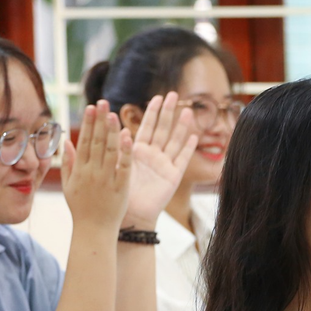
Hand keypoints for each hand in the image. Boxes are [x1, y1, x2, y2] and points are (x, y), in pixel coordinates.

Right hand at [60, 102, 131, 230]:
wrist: (93, 231)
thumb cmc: (81, 208)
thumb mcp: (69, 185)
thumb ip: (68, 162)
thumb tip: (67, 141)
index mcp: (80, 170)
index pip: (84, 141)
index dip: (88, 123)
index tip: (91, 106)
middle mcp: (92, 172)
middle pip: (96, 142)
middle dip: (99, 121)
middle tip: (103, 102)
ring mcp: (106, 179)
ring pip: (109, 151)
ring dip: (111, 131)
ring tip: (113, 113)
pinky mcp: (120, 188)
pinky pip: (124, 167)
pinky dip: (126, 152)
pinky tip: (128, 136)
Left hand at [122, 92, 198, 228]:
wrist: (130, 215)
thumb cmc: (119, 192)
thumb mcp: (116, 166)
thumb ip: (120, 148)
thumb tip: (119, 129)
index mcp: (137, 151)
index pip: (146, 127)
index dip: (151, 112)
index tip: (156, 97)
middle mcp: (153, 155)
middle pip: (162, 129)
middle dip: (167, 112)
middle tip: (173, 95)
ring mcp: (164, 165)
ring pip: (175, 141)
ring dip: (182, 126)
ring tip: (187, 110)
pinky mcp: (173, 177)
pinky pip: (182, 159)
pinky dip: (188, 148)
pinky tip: (194, 136)